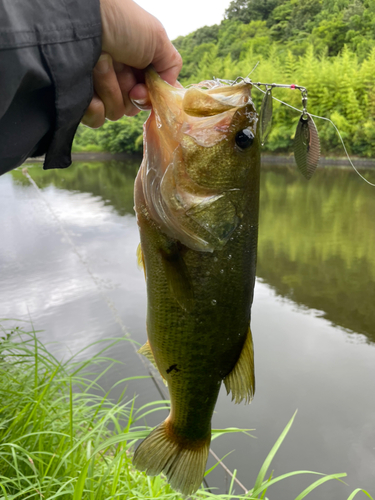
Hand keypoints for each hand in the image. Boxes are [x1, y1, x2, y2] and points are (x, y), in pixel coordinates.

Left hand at [82, 0, 181, 127]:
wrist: (82, 19)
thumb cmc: (121, 22)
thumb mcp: (157, 38)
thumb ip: (171, 65)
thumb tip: (169, 89)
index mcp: (135, 65)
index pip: (148, 96)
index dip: (147, 96)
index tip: (139, 89)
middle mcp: (117, 77)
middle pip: (132, 107)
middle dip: (127, 91)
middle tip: (118, 66)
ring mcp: (97, 88)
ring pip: (115, 113)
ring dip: (109, 89)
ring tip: (99, 62)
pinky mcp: (79, 99)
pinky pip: (96, 120)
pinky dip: (94, 107)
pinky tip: (88, 87)